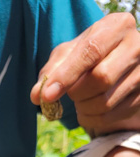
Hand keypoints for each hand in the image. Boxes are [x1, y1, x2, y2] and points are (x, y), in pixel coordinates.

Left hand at [31, 13, 139, 135]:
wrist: (114, 64)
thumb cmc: (87, 56)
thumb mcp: (67, 55)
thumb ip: (50, 72)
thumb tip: (37, 95)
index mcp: (116, 26)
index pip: (91, 51)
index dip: (66, 76)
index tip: (47, 95)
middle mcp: (136, 45)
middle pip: (101, 78)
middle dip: (77, 93)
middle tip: (70, 94)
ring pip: (106, 102)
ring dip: (84, 108)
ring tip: (81, 100)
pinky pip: (111, 117)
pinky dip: (93, 119)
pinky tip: (90, 110)